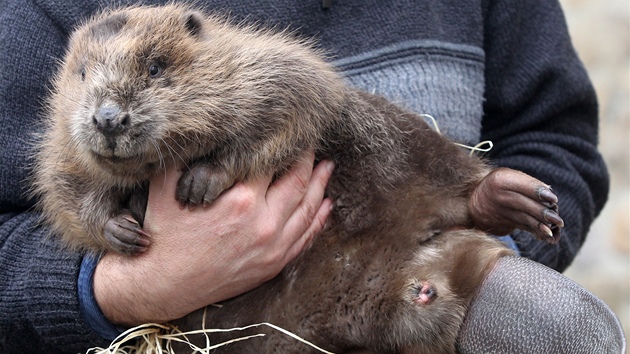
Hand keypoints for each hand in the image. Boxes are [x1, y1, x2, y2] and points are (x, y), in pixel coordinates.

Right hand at [93, 152, 333, 325]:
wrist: (164, 284)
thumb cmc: (165, 233)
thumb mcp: (167, 187)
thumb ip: (187, 156)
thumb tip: (201, 129)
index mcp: (240, 199)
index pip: (272, 160)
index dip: (281, 142)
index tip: (287, 129)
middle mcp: (263, 222)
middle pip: (297, 181)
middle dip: (307, 159)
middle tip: (313, 142)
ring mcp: (272, 246)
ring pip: (308, 208)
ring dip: (321, 185)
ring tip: (328, 167)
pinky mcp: (274, 264)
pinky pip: (306, 237)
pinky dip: (319, 219)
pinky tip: (326, 205)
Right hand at [468, 168, 563, 242]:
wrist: (476, 200)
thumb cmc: (499, 185)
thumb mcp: (507, 176)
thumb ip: (527, 183)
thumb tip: (550, 193)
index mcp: (501, 180)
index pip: (522, 185)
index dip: (538, 192)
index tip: (553, 199)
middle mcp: (499, 196)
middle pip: (523, 205)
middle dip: (542, 213)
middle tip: (558, 220)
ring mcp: (500, 212)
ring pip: (523, 219)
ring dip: (540, 226)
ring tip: (553, 231)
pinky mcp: (502, 224)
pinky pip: (522, 228)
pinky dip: (536, 232)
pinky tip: (548, 237)